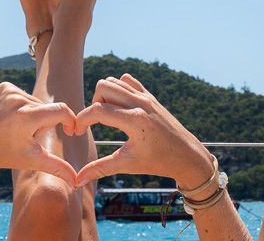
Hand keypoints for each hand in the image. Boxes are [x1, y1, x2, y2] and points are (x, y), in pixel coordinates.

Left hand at [0, 82, 79, 183]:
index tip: (71, 132)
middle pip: (47, 110)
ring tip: (15, 129)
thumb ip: (57, 167)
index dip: (70, 121)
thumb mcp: (31, 160)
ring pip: (36, 103)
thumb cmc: (3, 155)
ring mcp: (9, 91)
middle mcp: (17, 100)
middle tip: (24, 137)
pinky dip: (22, 106)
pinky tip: (9, 118)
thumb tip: (77, 181)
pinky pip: (24, 95)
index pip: (61, 111)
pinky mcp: (3, 86)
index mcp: (26, 117)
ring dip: (33, 115)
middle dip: (43, 124)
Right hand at [73, 74, 215, 189]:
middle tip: (95, 123)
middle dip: (93, 104)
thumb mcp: (128, 164)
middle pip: (103, 87)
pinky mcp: (150, 96)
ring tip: (107, 117)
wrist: (187, 156)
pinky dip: (118, 90)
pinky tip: (120, 108)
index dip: (82, 120)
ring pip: (114, 81)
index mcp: (135, 121)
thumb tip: (77, 181)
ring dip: (105, 96)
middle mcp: (140, 104)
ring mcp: (146, 97)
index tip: (77, 132)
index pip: (98, 110)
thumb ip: (100, 169)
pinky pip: (127, 81)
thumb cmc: (158, 162)